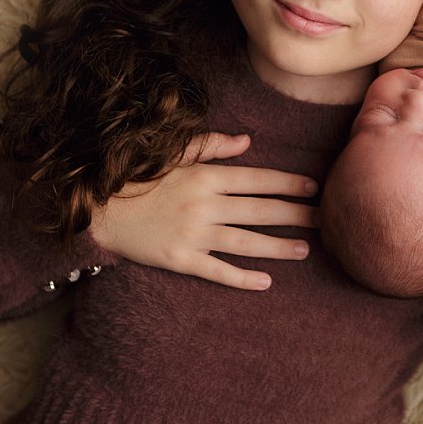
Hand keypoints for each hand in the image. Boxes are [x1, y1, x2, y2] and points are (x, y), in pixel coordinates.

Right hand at [89, 132, 317, 289]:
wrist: (99, 209)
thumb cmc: (140, 179)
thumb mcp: (174, 155)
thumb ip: (212, 147)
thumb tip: (248, 141)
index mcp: (204, 177)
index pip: (257, 180)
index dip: (288, 183)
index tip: (314, 187)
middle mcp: (203, 205)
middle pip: (259, 210)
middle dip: (294, 214)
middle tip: (323, 219)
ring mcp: (192, 234)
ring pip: (245, 242)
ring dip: (277, 246)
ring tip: (304, 249)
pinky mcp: (179, 259)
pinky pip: (216, 271)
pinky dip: (242, 278)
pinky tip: (266, 281)